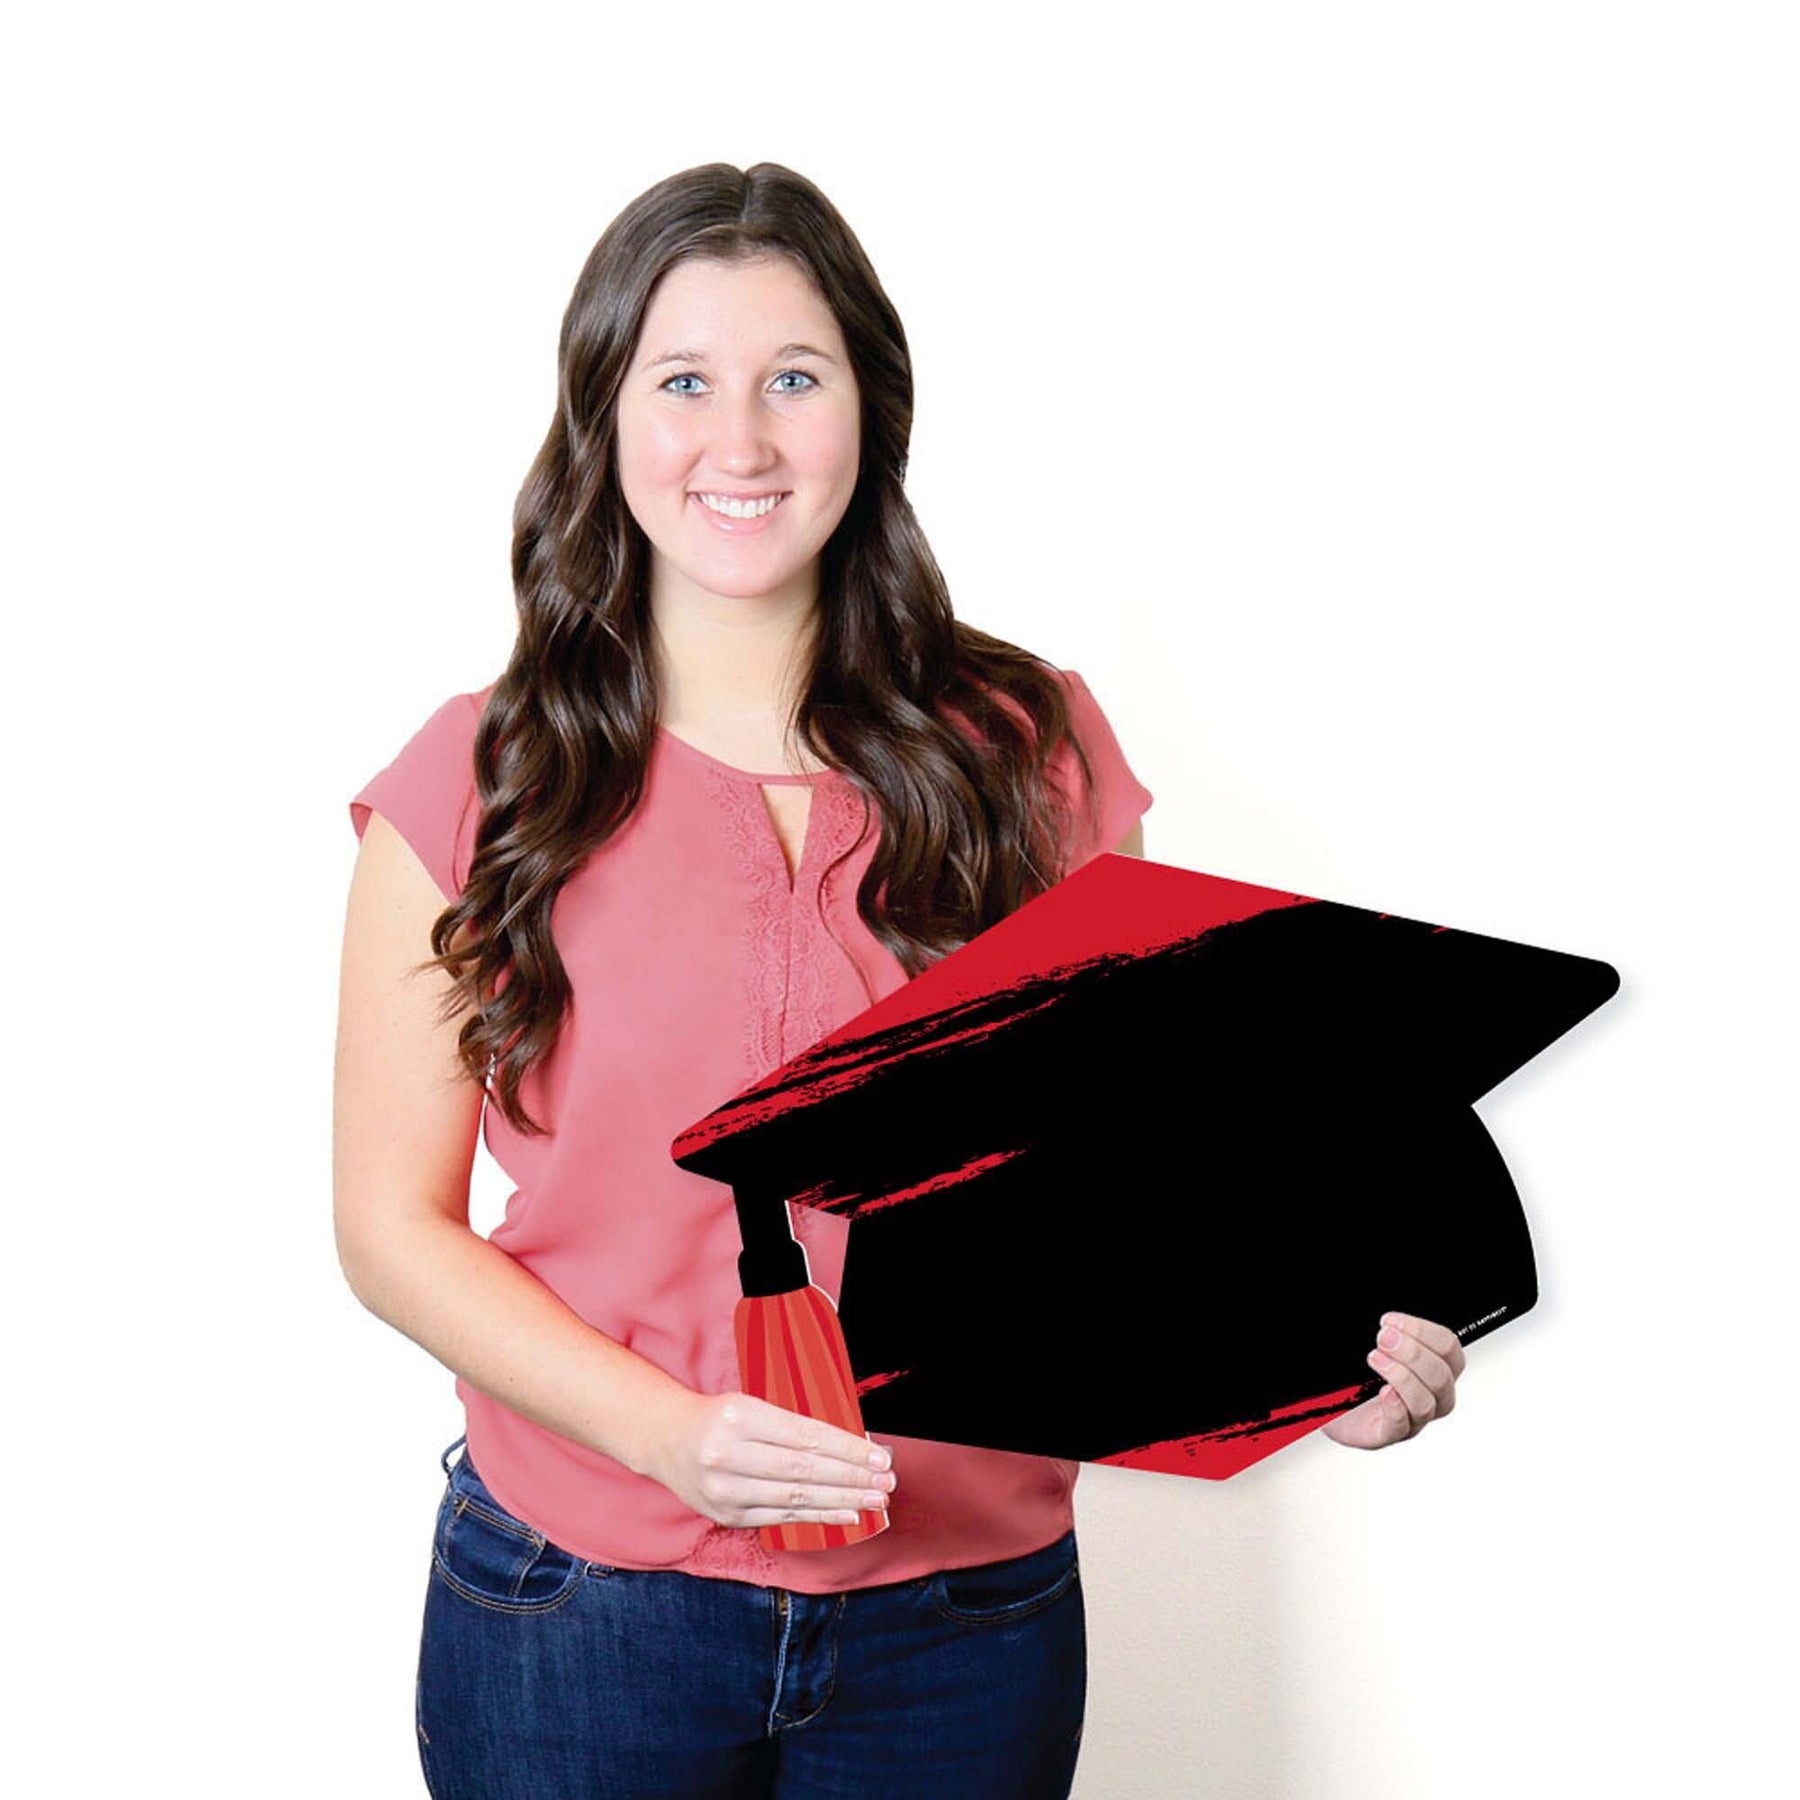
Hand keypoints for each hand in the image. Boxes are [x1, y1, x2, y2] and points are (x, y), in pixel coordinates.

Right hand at [641, 1388, 896, 1529]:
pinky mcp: (727, 1514)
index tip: (878, 1455)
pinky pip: (782, 1517)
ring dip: (842, 1500)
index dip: (846, 1449)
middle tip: (886, 1481)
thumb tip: (851, 1446)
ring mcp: (726, 1489)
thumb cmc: (720, 1416)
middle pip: (804, 1470)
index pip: (805, 1436)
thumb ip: (793, 1424)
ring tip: (875, 1499)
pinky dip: (818, 1516)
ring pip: (796, 1498)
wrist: (667, 1440)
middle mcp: (729, 1454)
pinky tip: (846, 1513)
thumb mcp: (751, 1403)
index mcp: (740, 1416)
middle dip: (851, 1477)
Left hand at [1321, 1311, 1465, 1449]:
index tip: (1391, 1320)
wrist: (1328, 1402)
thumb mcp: (1380, 1345)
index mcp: (1433, 1370)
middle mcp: (1428, 1398)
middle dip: (1413, 1352)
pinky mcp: (1385, 1434)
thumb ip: (1391, 1333)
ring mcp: (1409, 1419)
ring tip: (1375, 1358)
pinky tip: (1382, 1391)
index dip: (1424, 1332)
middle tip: (1384, 1338)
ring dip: (1401, 1376)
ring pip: (1425, 1404)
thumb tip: (1389, 1321)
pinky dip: (1394, 1406)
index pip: (1449, 1350)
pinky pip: (1400, 1426)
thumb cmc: (1357, 1374)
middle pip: (1442, 1378)